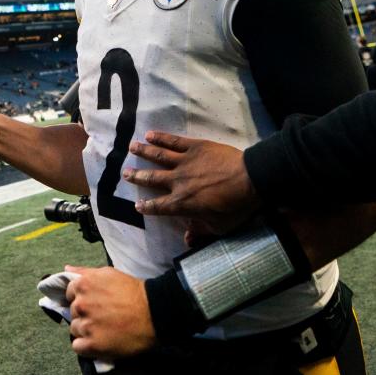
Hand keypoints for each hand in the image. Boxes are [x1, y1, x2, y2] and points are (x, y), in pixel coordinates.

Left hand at [64, 265, 154, 357]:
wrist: (155, 313)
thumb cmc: (134, 292)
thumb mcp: (110, 274)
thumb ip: (85, 272)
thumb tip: (67, 269)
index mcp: (84, 285)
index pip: (70, 293)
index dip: (82, 298)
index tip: (95, 302)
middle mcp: (81, 304)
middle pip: (73, 312)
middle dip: (85, 314)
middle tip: (102, 316)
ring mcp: (86, 325)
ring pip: (75, 329)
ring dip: (86, 330)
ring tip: (104, 329)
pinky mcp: (92, 344)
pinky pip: (78, 346)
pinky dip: (86, 346)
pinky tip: (99, 341)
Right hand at [121, 132, 259, 232]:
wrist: (250, 179)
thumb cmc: (236, 206)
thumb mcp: (219, 227)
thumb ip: (201, 231)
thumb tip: (187, 240)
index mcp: (182, 203)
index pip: (158, 207)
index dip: (146, 207)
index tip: (136, 206)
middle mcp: (177, 182)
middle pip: (152, 179)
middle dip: (137, 177)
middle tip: (125, 173)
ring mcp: (185, 162)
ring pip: (158, 156)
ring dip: (143, 152)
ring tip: (130, 147)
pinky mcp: (195, 147)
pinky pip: (173, 142)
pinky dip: (161, 138)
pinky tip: (150, 134)